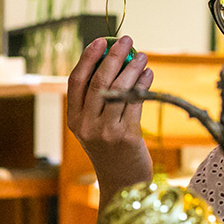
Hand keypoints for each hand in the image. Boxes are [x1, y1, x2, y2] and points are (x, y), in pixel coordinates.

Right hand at [66, 36, 154, 197]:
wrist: (123, 184)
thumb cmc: (110, 150)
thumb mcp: (94, 127)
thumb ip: (97, 100)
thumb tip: (114, 60)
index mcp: (74, 120)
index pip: (76, 81)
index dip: (87, 58)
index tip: (100, 41)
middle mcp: (87, 125)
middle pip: (99, 81)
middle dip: (113, 56)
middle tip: (126, 40)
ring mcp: (106, 131)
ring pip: (119, 89)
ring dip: (132, 67)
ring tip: (141, 56)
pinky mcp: (127, 136)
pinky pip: (136, 102)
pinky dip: (143, 84)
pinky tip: (149, 74)